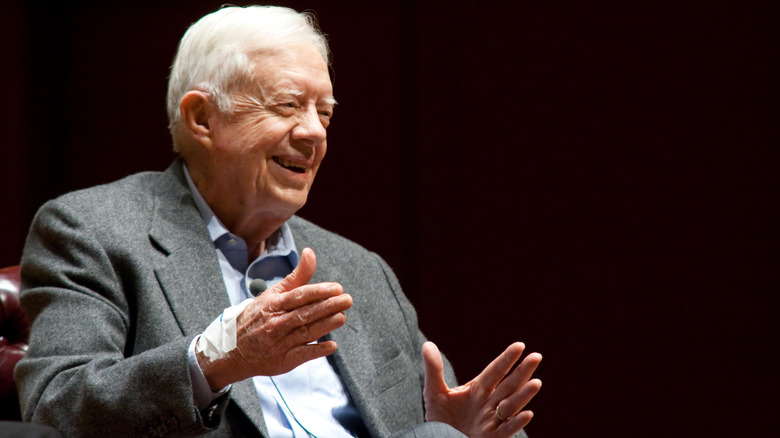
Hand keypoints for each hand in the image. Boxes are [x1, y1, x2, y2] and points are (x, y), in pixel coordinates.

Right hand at [199, 247, 351, 387]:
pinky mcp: (284, 360)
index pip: (299, 296)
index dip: (318, 292)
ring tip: (341, 317)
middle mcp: (276, 323)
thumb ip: (296, 277)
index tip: (337, 288)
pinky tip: (332, 345)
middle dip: (328, 306)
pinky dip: (316, 350)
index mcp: (274, 304)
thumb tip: (310, 253)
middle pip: (305, 314)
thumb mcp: (273, 294)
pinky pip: (302, 355)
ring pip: (305, 333)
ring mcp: (280, 343)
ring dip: (325, 325)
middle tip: (347, 300)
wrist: (234, 349)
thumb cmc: (259, 316)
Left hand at [423, 341, 541, 437]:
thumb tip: (427, 344)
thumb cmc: (439, 419)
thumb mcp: (434, 393)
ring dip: (524, 395)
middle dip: (522, 372)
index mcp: (478, 389)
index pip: (495, 371)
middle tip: (536, 357)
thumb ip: (433, 370)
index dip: (506, 359)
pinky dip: (516, 423)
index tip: (519, 345)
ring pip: (511, 406)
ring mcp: (492, 421)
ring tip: (536, 382)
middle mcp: (489, 403)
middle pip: (509, 385)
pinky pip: (506, 430)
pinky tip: (527, 414)